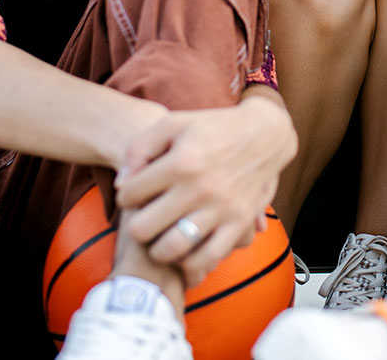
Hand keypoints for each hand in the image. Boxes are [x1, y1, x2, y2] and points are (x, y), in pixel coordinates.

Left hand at [114, 92, 296, 286]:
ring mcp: (221, 209)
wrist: (264, 134)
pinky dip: (191, 261)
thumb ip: (139, 148)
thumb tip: (122, 184)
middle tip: (145, 219)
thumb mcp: (172, 124)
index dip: (125, 197)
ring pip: (172, 249)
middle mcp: (199, 188)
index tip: (135, 195)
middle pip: (144, 228)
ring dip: (159, 249)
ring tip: (161, 239)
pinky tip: (186, 250)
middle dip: (136, 226)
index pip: (129, 195)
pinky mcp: (239, 223)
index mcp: (181, 162)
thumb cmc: (212, 129)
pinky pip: (208, 257)